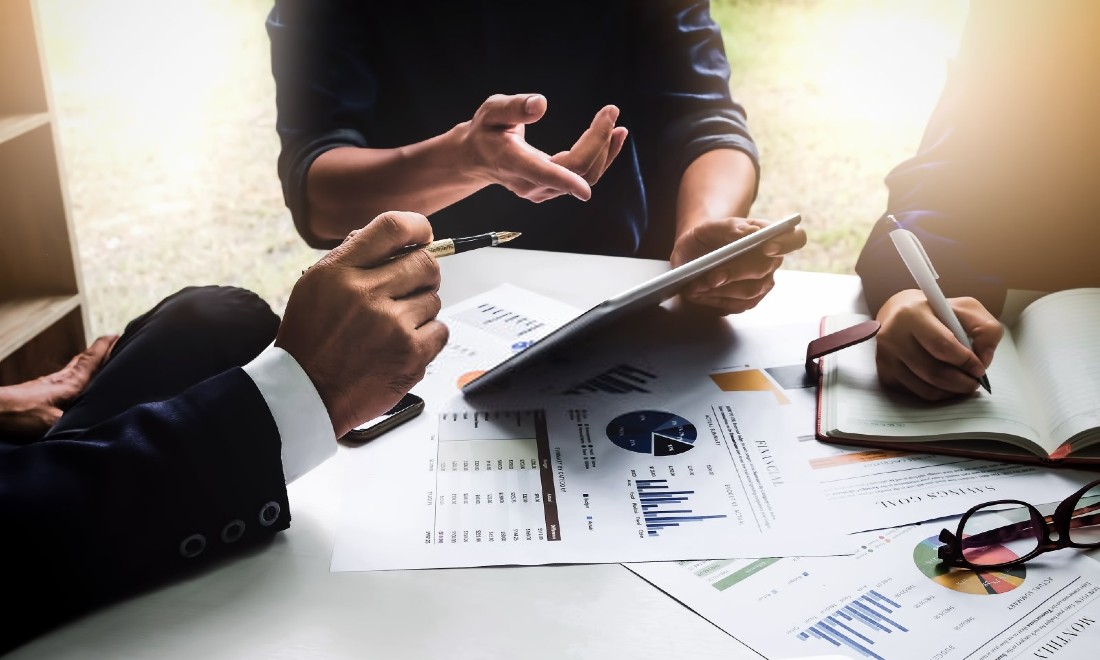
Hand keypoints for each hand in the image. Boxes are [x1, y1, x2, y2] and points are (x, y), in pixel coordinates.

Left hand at [0, 334, 118, 440]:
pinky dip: (76, 372)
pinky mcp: (40, 391)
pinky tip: (74, 381)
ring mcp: (49, 384)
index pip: (92, 359)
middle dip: (100, 349)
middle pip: (84, 359)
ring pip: (74, 367)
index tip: (117, 334)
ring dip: (88, 360)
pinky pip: (65, 376)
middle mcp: (62, 379)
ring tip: (99, 359)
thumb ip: (77, 421)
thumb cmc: (22, 415)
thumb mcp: (55, 422)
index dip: (106, 347)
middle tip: (112, 341)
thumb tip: (97, 424)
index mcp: (71, 383)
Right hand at [276, 211, 449, 437]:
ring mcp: (392, 324)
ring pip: (434, 299)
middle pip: (425, 263)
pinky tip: (401, 345)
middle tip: (410, 288)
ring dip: (420, 310)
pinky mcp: (411, 354)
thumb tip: (393, 240)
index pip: (392, 228)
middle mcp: (366, 294)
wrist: (306, 393)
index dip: (417, 228)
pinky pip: (440, 330)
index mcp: (340, 272)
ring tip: (392, 327)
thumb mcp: (315, 286)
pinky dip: (427, 337)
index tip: (423, 235)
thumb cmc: (310, 341)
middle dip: (423, 273)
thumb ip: (353, 259)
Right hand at [459, 94, 626, 202]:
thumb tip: (541, 104)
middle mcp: (530, 183)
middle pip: (576, 170)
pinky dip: (601, 157)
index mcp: (514, 162)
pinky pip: (583, 177)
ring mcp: (542, 191)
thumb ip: (514, 107)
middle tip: (611, 111)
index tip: (586, 185)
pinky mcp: (552, 190)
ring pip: (584, 176)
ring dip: (605, 151)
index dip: (567, 179)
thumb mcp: (492, 111)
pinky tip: (613, 137)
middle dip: (599, 142)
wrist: (479, 158)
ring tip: (617, 125)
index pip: (545, 174)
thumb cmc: (486, 130)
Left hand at [671, 216, 807, 314]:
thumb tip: (748, 234)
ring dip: (722, 289)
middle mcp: (772, 261)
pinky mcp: (749, 301)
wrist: (694, 254)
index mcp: (769, 235)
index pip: (795, 238)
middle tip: (713, 276)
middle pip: (765, 268)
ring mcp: (762, 283)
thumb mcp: (710, 226)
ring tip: (698, 285)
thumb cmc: (706, 237)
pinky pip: (737, 305)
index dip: (786, 243)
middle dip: (736, 272)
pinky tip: (700, 293)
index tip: (767, 247)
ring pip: (750, 291)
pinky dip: (716, 300)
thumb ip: (730, 227)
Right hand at [874, 289, 1002, 399]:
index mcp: (913, 314)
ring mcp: (885, 355)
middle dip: (961, 382)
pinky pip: (915, 393)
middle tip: (974, 383)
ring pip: (925, 387)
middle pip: (933, 371)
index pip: (942, 345)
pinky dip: (936, 393)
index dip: (966, 361)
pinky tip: (944, 384)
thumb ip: (986, 330)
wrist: (898, 313)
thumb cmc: (937, 312)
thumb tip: (983, 360)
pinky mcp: (883, 372)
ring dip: (951, 391)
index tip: (979, 369)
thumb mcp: (966, 309)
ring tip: (963, 384)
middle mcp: (893, 335)